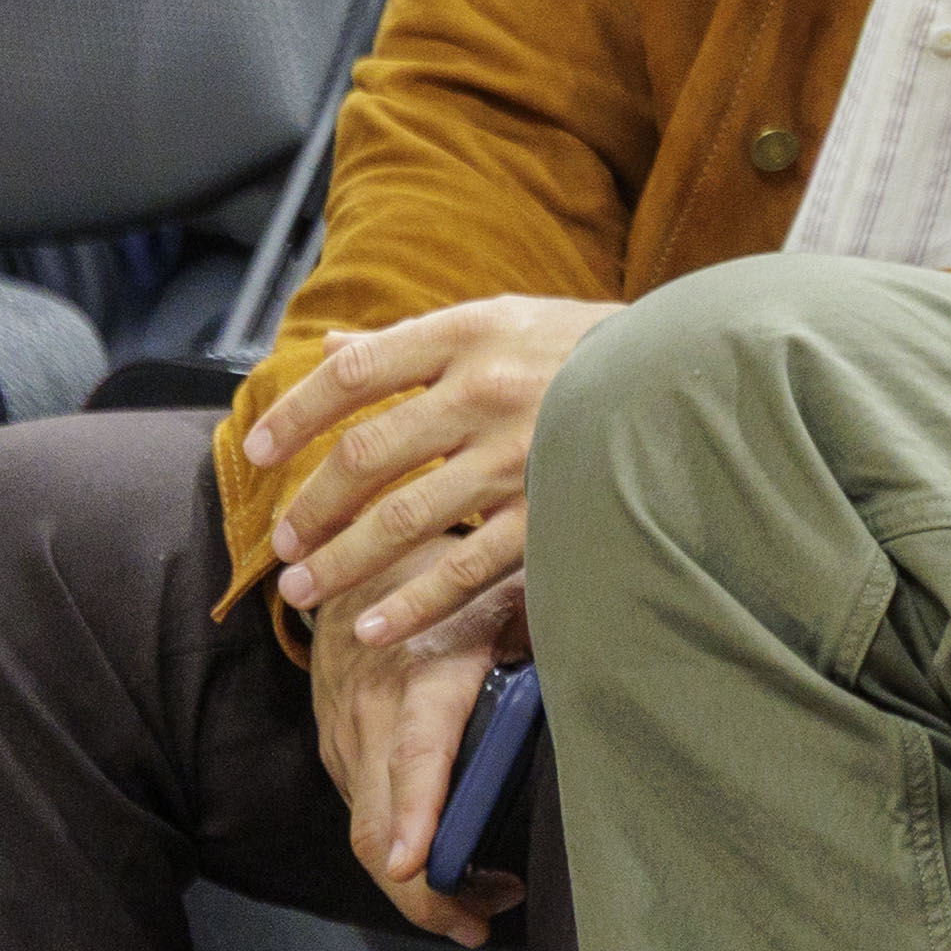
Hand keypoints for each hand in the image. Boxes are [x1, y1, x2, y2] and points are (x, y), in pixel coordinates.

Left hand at [243, 294, 624, 648]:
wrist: (691, 376)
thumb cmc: (585, 350)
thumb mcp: (504, 321)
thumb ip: (414, 341)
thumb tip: (331, 346)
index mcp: (470, 333)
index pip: (355, 374)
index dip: (296, 414)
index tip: (259, 450)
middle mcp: (487, 390)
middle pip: (367, 453)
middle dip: (312, 507)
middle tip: (283, 543)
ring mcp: (519, 453)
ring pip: (403, 519)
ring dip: (342, 562)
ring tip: (305, 592)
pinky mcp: (551, 510)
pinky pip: (465, 568)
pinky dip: (414, 605)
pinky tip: (375, 629)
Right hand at [306, 589, 515, 947]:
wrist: (352, 554)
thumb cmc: (451, 573)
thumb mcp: (512, 588)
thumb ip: (550, 634)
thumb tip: (611, 674)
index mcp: (425, 673)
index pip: (417, 752)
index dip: (419, 812)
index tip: (419, 865)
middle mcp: (374, 712)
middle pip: (380, 826)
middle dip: (424, 890)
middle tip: (482, 923)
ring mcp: (347, 737)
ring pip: (369, 834)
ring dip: (419, 880)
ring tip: (484, 901)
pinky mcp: (336, 751)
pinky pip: (363, 816)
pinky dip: (401, 849)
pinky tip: (448, 862)